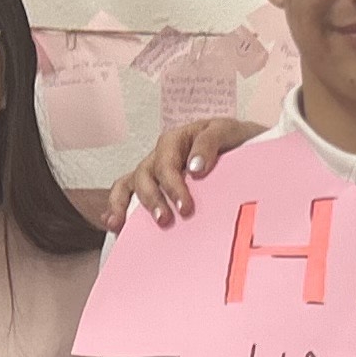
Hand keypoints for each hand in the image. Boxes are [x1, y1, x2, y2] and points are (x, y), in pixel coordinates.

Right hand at [104, 117, 266, 229]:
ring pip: (130, 184)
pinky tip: (113, 224)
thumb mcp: (227, 131)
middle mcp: (160, 156)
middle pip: (145, 176)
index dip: (173, 186)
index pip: (166, 164)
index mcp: (175, 141)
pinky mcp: (153, 185)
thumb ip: (210, 143)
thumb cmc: (232, 139)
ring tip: (121, 225)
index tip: (185, 207)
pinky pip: (126, 192)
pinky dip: (117, 206)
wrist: (242, 146)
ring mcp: (153, 171)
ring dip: (125, 205)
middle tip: (165, 220)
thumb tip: (194, 167)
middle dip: (153, 200)